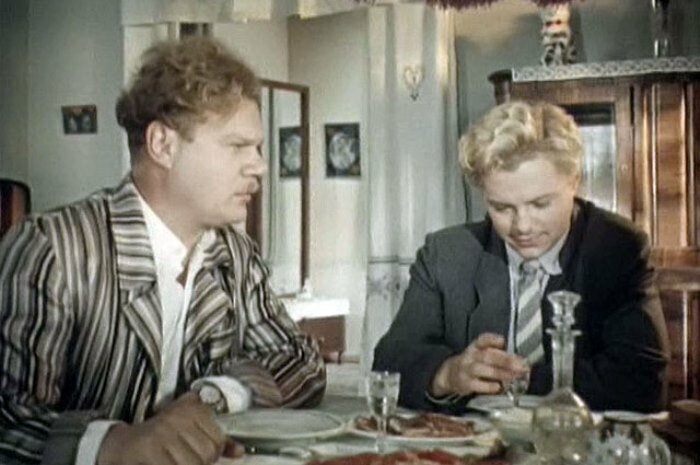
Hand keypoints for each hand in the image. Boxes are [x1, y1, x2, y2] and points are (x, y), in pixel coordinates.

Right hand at [98, 392, 234, 464]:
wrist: (120, 445)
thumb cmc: (156, 439)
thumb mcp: (188, 432)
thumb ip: (215, 440)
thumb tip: (239, 450)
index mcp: (191, 409)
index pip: (218, 441)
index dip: (212, 454)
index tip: (200, 453)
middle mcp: (177, 417)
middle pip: (206, 454)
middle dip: (198, 462)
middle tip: (183, 458)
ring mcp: (162, 432)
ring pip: (191, 463)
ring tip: (173, 460)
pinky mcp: (148, 447)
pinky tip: (164, 462)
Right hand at [430, 333, 528, 396]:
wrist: (450, 375)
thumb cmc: (473, 363)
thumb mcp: (481, 353)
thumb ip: (497, 354)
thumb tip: (519, 360)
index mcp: (475, 347)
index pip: (482, 340)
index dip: (492, 339)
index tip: (503, 341)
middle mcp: (470, 356)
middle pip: (487, 355)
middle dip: (505, 360)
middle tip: (521, 365)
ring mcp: (467, 370)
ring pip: (483, 369)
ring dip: (500, 372)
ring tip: (515, 376)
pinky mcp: (465, 383)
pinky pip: (477, 384)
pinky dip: (489, 386)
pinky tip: (499, 387)